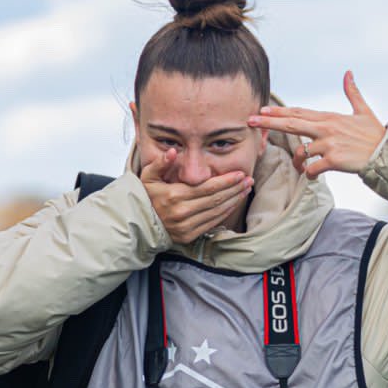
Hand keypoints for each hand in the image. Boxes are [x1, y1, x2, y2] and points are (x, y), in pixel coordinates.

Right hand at [139, 150, 253, 243]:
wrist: (139, 224)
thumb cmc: (146, 197)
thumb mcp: (148, 177)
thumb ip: (160, 163)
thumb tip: (171, 151)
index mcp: (174, 196)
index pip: (208, 187)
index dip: (226, 181)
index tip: (240, 173)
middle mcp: (182, 212)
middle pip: (216, 199)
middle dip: (235, 189)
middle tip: (248, 180)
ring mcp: (187, 226)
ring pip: (217, 212)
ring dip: (234, 200)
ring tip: (245, 190)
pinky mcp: (189, 236)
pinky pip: (212, 223)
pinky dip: (225, 213)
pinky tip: (233, 204)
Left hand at [247, 71, 383, 179]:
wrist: (386, 153)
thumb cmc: (374, 134)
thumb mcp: (362, 111)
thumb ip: (352, 92)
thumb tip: (348, 73)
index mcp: (329, 118)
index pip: (298, 113)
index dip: (278, 111)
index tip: (261, 110)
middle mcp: (326, 128)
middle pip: (291, 123)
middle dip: (268, 122)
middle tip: (249, 121)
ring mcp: (329, 144)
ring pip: (301, 152)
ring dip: (298, 162)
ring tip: (301, 167)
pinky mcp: (333, 160)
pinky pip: (312, 169)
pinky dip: (309, 174)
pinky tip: (312, 175)